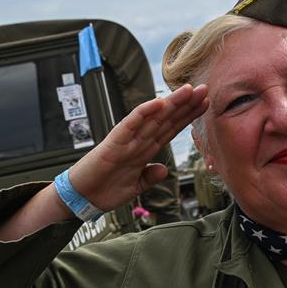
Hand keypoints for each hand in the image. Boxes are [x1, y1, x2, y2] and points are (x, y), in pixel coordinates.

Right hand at [69, 83, 208, 210]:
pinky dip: (143, 113)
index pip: (170, 129)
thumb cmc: (104, 190)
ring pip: (152, 118)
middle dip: (185, 105)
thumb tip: (164, 169)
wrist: (82, 199)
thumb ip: (150, 176)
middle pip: (166, 119)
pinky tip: (158, 102)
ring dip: (171, 104)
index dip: (187, 117)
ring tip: (188, 90)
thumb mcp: (135, 187)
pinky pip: (130, 125)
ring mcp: (126, 140)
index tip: (204, 104)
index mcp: (144, 150)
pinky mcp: (113, 143)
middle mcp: (138, 141)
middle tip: (204, 88)